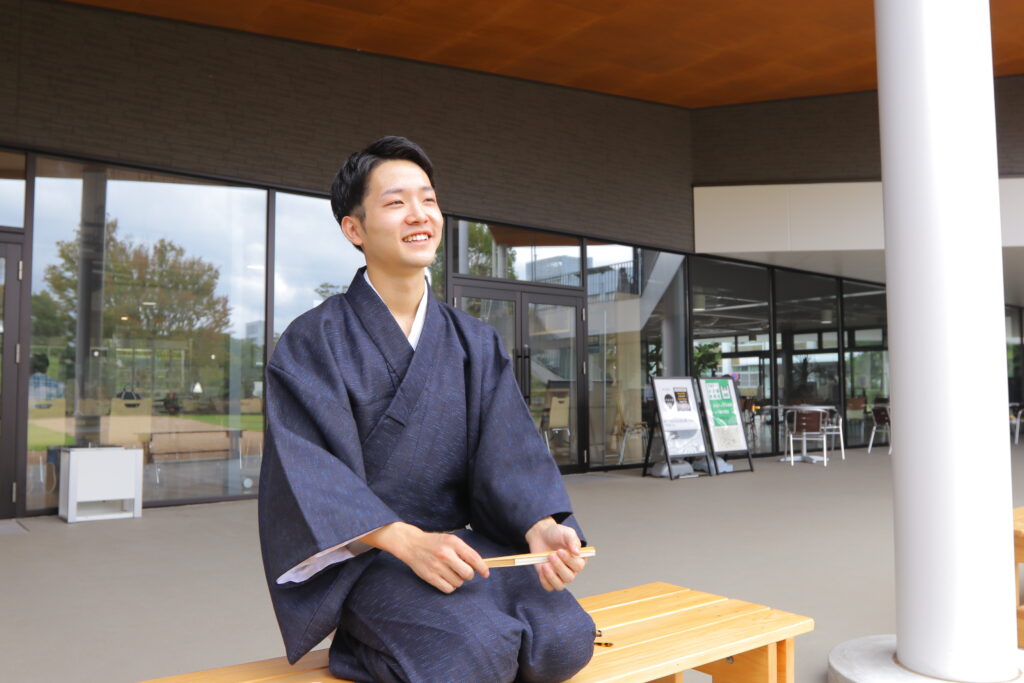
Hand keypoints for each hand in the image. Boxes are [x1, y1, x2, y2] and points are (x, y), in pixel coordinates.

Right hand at [363, 522, 488, 593]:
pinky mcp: (429, 576)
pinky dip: (450, 586)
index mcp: (453, 542)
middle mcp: (445, 554)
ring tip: (450, 573)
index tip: (485, 573)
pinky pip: (448, 589)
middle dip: (469, 575)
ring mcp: (437, 566)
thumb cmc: (434, 543)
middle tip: (463, 571)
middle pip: (468, 574)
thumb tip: (478, 566)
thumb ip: (463, 551)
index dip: (482, 568)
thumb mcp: (449, 540)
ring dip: (457, 580)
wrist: (411, 544)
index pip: (474, 558)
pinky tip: (445, 579)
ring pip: (458, 583)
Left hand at [525, 517, 586, 591]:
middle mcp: (571, 569)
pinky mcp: (548, 578)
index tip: (559, 551)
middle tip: (551, 555)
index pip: (579, 566)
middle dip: (559, 566)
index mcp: (578, 559)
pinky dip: (545, 581)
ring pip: (560, 585)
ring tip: (545, 564)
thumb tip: (577, 552)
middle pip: (569, 577)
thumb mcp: (566, 532)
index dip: (569, 561)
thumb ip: (573, 540)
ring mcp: (559, 575)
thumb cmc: (556, 534)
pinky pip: (549, 587)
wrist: (541, 535)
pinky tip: (541, 570)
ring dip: (551, 576)